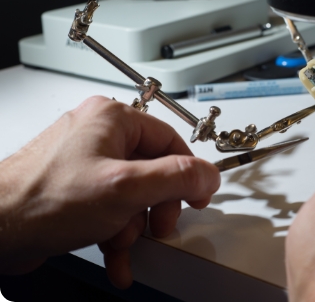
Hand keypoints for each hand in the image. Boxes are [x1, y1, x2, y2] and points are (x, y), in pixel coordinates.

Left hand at [0, 96, 219, 287]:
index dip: (188, 173)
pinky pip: (111, 208)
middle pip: (153, 171)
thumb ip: (176, 178)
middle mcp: (100, 135)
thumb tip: (208, 173)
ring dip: (133, 227)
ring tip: (121, 244)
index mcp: (113, 119)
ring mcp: (87, 162)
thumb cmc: (42, 200)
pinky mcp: (77, 188)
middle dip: (155, 208)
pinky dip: (117, 234)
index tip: (198, 197)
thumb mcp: (126, 188)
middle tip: (158, 226)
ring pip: (133, 195)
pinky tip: (116, 257)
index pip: (171, 141)